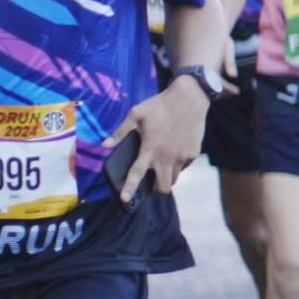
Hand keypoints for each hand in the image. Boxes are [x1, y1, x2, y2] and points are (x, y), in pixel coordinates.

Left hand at [113, 77, 210, 200]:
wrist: (190, 98)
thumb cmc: (160, 105)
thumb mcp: (136, 114)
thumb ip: (121, 132)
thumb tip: (105, 145)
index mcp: (149, 149)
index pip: (137, 174)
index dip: (130, 188)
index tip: (125, 200)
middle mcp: (166, 157)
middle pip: (163, 187)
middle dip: (156, 190)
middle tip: (153, 184)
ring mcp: (182, 157)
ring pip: (175, 178)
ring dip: (168, 178)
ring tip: (164, 169)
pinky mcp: (193, 153)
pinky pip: (185, 166)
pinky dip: (179, 165)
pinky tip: (176, 153)